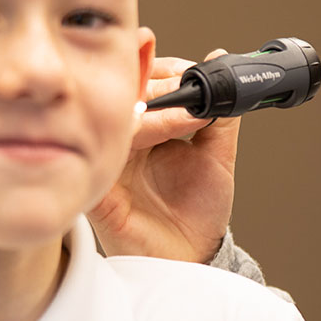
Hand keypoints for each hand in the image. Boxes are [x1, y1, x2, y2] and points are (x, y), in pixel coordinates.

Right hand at [87, 53, 241, 262]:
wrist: (190, 257)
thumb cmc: (196, 212)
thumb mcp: (218, 156)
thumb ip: (219, 114)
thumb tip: (220, 63)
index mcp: (146, 127)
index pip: (142, 81)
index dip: (161, 68)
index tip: (187, 70)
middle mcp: (124, 139)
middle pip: (125, 94)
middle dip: (158, 82)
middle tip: (185, 87)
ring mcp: (110, 160)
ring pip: (119, 117)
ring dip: (154, 107)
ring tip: (185, 114)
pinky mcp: (100, 187)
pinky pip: (106, 152)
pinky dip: (132, 134)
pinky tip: (155, 129)